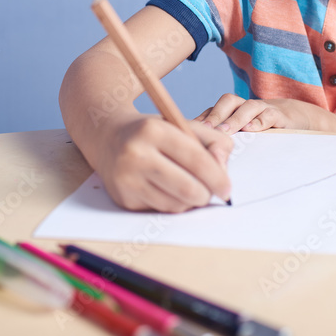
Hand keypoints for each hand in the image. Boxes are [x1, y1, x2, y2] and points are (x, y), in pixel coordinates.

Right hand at [92, 114, 232, 212]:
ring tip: (188, 187)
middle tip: (211, 192)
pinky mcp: (123, 198)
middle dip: (206, 194)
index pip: (196, 159)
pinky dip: (172, 204)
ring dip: (190, 201)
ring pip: (176, 204)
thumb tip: (222, 167)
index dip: (217, 177)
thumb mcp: (181, 124)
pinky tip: (168, 189)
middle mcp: (136, 154)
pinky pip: (161, 210)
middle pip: (187, 188)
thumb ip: (212, 139)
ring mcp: (127, 178)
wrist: (108, 138)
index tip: (227, 188)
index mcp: (154, 130)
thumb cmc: (152, 133)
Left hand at [194, 94, 313, 132]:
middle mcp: (244, 106)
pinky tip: (251, 130)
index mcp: (231, 110)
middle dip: (214, 116)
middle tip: (203, 131)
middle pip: (226, 102)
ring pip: (246, 106)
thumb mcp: (241, 134)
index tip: (188, 132)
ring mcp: (261, 108)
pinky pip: (268, 114)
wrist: (294, 117)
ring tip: (224, 132)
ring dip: (234, 119)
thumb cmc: (260, 129)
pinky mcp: (278, 114)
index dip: (200, 119)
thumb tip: (198, 158)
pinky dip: (259, 121)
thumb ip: (223, 140)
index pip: (212, 110)